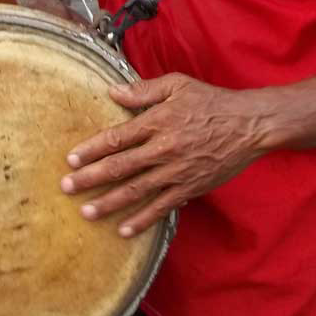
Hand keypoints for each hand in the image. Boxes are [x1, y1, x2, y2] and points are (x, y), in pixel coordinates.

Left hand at [59, 73, 264, 236]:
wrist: (249, 125)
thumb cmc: (211, 101)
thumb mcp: (178, 84)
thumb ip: (144, 90)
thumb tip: (113, 91)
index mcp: (157, 121)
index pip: (117, 138)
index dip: (92, 149)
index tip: (71, 159)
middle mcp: (163, 149)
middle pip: (120, 167)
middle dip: (90, 178)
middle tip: (66, 188)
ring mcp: (176, 172)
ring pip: (136, 190)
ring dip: (109, 203)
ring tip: (86, 212)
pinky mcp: (190, 188)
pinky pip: (162, 207)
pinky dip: (142, 220)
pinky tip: (124, 230)